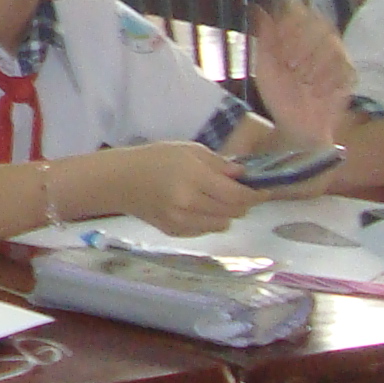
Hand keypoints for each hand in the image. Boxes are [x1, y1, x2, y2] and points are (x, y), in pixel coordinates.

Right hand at [111, 140, 262, 234]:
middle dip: (244, 203)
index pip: (237, 194)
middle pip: (233, 212)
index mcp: (194, 179)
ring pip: (223, 224)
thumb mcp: (187, 150)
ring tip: (219, 199)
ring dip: (228, 213)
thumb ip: (218, 164)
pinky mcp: (175, 232)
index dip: (256, 194)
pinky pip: (205, 230)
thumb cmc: (153, 158)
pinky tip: (201, 207)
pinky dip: (211, 221)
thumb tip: (244, 176)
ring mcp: (181, 221)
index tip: (264, 189)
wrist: (118, 181)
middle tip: (242, 192)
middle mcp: (189, 204)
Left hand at [248, 0, 354, 146]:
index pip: (299, 10)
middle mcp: (319, 40)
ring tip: (303, 81)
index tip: (279, 41)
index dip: (290, 21)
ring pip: (333, 44)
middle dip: (301, 44)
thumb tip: (257, 8)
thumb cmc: (279, 94)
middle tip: (290, 65)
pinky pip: (345, 66)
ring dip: (313, 64)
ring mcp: (337, 56)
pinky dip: (328, 79)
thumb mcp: (265, 67)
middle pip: (318, 23)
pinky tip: (317, 92)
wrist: (296, 126)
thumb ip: (264, 39)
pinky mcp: (348, 75)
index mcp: (297, 35)